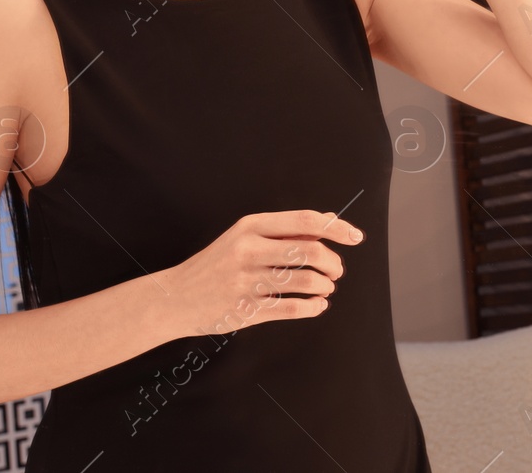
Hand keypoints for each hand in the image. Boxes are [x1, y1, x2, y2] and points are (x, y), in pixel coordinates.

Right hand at [161, 209, 364, 336]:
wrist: (174, 297)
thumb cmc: (217, 263)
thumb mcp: (245, 236)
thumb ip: (285, 230)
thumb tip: (329, 221)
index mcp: (251, 226)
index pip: (306, 221)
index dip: (337, 228)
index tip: (356, 237)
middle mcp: (249, 250)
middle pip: (310, 251)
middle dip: (333, 262)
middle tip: (337, 271)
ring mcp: (246, 281)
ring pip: (305, 281)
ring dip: (325, 286)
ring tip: (326, 288)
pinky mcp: (245, 310)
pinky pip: (292, 308)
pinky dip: (313, 307)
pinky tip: (318, 306)